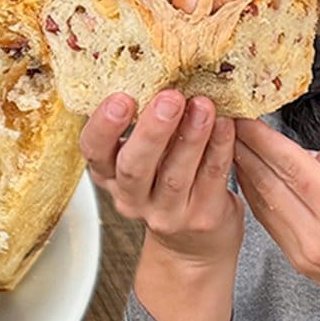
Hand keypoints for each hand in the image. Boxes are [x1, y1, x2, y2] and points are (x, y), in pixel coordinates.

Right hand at [81, 90, 243, 320]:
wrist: (193, 247)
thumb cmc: (167, 187)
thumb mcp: (144, 160)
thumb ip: (144, 128)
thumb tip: (161, 73)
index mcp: (110, 175)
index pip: (93, 152)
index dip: (104, 126)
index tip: (121, 97)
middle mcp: (133, 197)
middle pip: (134, 167)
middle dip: (152, 131)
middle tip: (169, 98)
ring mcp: (167, 213)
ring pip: (175, 174)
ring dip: (191, 137)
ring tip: (203, 105)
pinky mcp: (202, 218)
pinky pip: (211, 179)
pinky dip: (220, 149)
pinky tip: (227, 125)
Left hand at [230, 120, 319, 320]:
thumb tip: (311, 155)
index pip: (295, 169)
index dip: (267, 141)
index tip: (246, 118)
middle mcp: (316, 237)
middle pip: (270, 184)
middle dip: (247, 150)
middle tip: (228, 122)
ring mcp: (302, 254)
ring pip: (263, 204)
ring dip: (245, 171)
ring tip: (230, 142)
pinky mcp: (298, 263)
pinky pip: (269, 222)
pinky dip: (255, 195)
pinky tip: (247, 175)